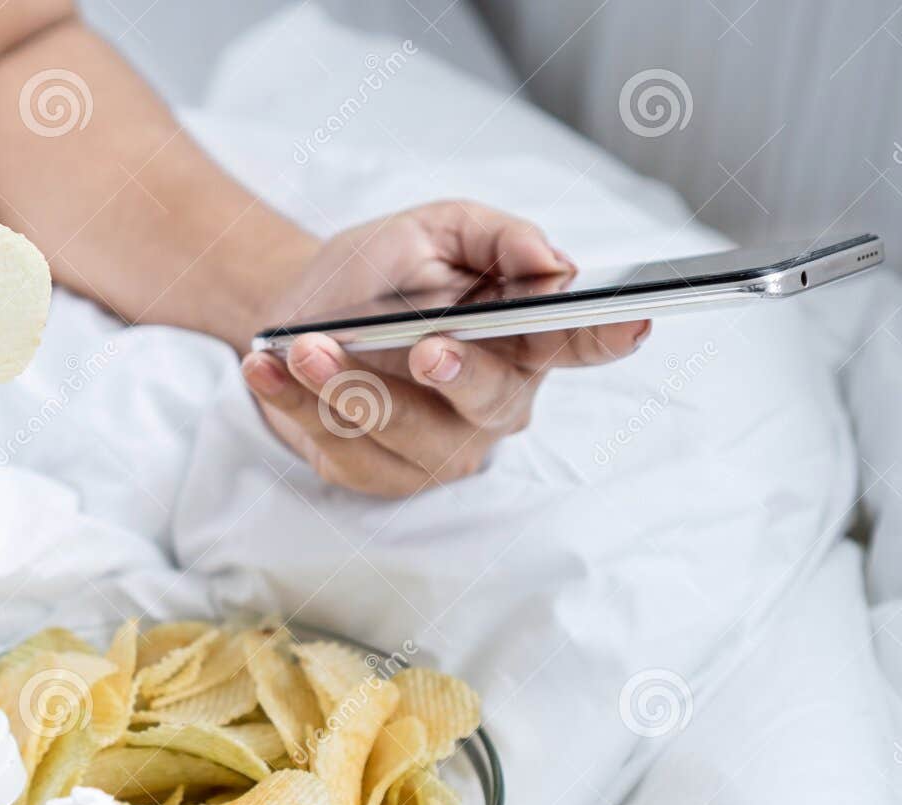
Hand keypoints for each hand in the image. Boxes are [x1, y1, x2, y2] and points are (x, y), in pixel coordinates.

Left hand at [242, 201, 648, 496]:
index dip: (606, 336)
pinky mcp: (378, 477)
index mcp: (520, 340)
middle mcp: (492, 405)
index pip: (575, 341)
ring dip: (350, 388)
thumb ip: (493, 236)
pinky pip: (343, 451)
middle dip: (458, 374)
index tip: (634, 322)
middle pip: (491, 400)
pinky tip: (267, 368)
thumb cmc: (379, 277)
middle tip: (424, 346)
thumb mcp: (431, 231)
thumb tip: (548, 258)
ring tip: (304, 346)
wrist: (297, 313)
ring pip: (406, 433)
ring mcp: (437, 451)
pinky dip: (296, 405)